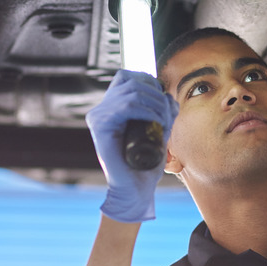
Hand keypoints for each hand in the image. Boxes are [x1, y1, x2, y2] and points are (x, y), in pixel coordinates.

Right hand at [86, 70, 177, 222]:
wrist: (136, 190)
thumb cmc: (145, 163)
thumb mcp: (158, 131)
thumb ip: (163, 113)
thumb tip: (168, 95)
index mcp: (110, 107)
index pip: (126, 76)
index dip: (148, 81)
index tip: (163, 98)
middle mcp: (101, 109)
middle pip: (132, 81)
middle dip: (157, 94)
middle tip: (167, 115)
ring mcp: (98, 116)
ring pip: (132, 92)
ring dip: (156, 103)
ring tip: (164, 121)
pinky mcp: (100, 126)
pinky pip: (126, 107)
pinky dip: (147, 110)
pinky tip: (156, 122)